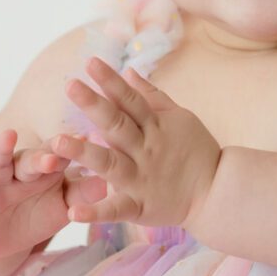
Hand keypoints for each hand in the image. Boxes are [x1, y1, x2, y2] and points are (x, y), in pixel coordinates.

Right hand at [0, 128, 74, 262]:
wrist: (3, 238)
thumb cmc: (38, 214)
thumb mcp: (64, 206)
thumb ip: (84, 195)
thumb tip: (110, 181)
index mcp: (45, 167)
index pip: (58, 155)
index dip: (69, 148)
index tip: (83, 139)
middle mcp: (20, 168)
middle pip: (31, 159)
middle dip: (41, 157)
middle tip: (53, 156)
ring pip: (0, 163)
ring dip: (3, 150)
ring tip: (8, 136)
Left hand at [52, 56, 221, 229]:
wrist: (219, 192)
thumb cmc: (198, 151)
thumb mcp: (180, 118)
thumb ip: (152, 96)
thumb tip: (129, 70)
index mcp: (155, 127)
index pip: (130, 100)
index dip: (111, 81)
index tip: (90, 62)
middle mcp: (146, 150)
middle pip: (117, 125)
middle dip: (94, 105)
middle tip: (70, 85)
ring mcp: (141, 179)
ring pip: (109, 163)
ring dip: (83, 152)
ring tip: (56, 142)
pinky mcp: (140, 206)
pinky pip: (116, 209)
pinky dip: (96, 213)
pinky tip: (73, 212)